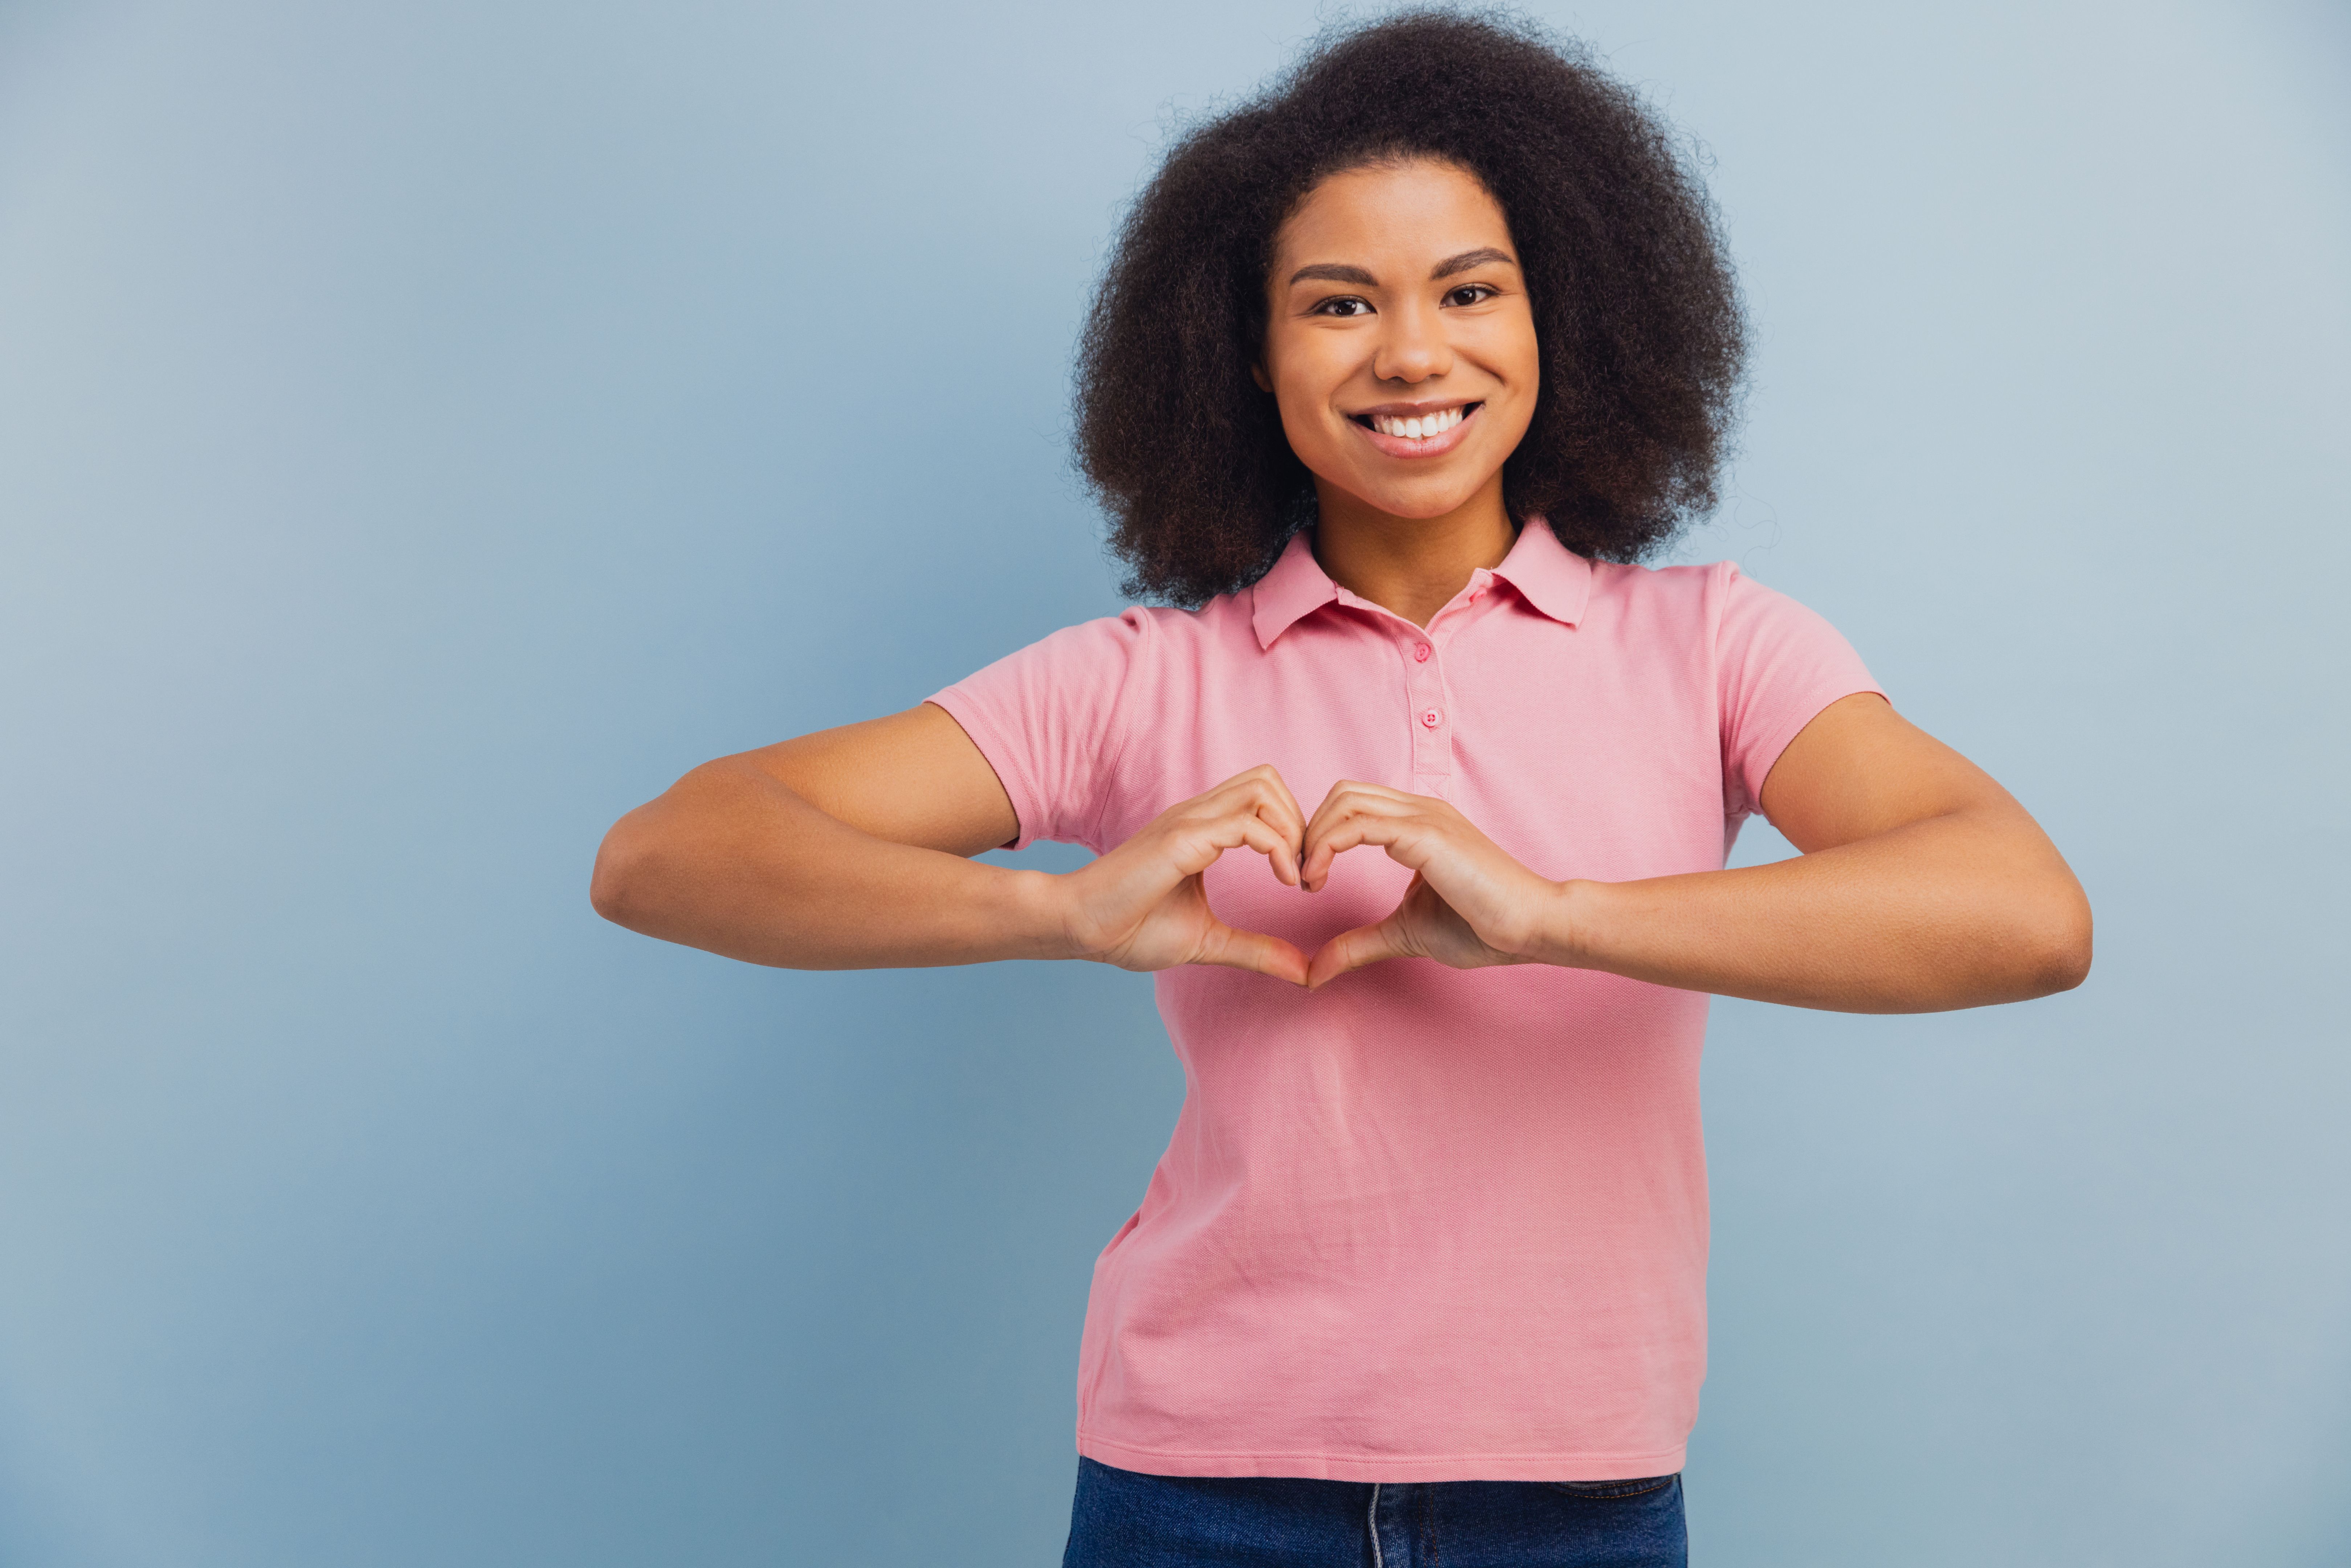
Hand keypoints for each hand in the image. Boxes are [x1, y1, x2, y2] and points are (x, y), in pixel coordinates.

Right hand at [1056, 766, 1310, 985]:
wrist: (1079, 928)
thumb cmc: (1130, 930)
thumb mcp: (1209, 941)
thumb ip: (1256, 951)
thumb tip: (1303, 972)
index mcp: (1202, 828)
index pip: (1263, 796)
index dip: (1293, 829)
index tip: (1300, 879)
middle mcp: (1197, 814)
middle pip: (1268, 780)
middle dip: (1300, 821)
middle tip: (1305, 873)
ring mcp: (1189, 822)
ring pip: (1262, 790)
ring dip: (1292, 829)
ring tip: (1294, 877)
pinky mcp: (1182, 840)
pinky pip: (1246, 825)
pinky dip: (1278, 849)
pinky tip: (1283, 882)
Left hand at [1299, 781, 1557, 988]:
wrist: (1532, 926)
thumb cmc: (1483, 927)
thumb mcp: (1404, 934)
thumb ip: (1359, 944)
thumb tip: (1315, 971)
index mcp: (1418, 824)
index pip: (1353, 805)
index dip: (1321, 834)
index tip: (1308, 879)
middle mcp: (1420, 810)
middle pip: (1342, 794)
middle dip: (1309, 830)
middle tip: (1301, 878)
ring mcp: (1424, 817)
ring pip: (1345, 801)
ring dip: (1313, 837)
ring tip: (1307, 880)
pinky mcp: (1426, 835)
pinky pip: (1359, 824)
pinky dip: (1326, 847)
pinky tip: (1318, 880)